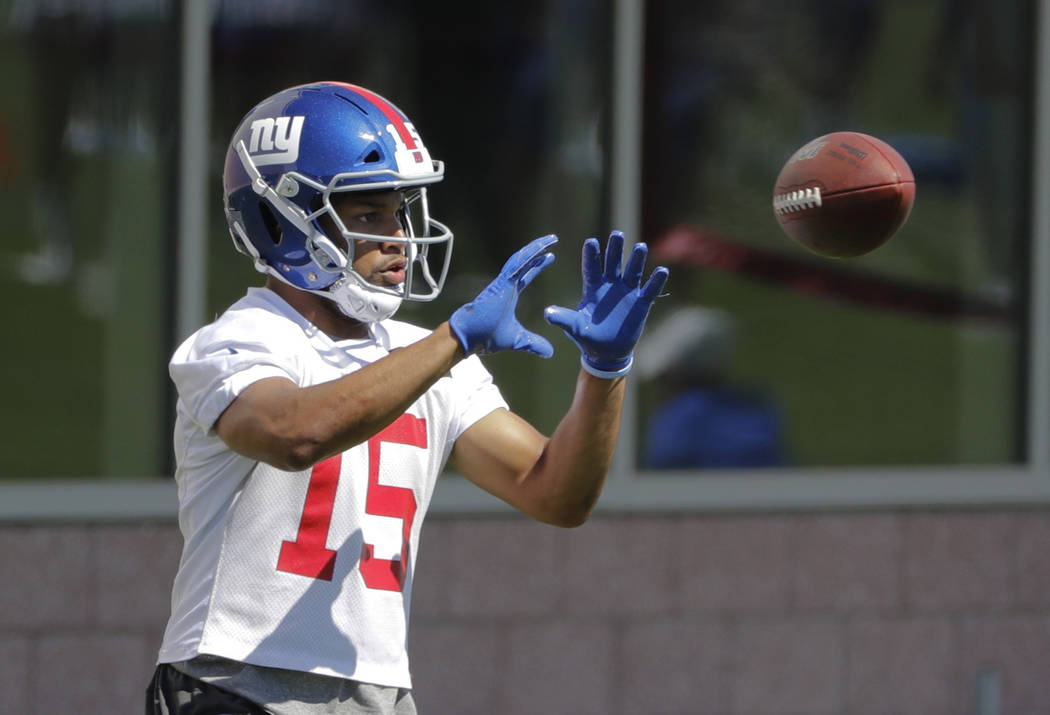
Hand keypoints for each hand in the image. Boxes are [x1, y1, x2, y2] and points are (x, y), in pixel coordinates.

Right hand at [449, 234, 557, 355]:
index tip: (549, 258)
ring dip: (535, 249)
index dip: (537, 266)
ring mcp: (502, 283)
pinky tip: (539, 248)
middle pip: (525, 262)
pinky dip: (527, 256)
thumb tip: (549, 352)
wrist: (468, 338)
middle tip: (552, 241)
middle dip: (538, 251)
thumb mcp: (517, 340)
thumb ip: (533, 343)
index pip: (526, 275)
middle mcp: (506, 285)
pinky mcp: (500, 284)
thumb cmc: (486, 337)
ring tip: (550, 240)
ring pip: (521, 259)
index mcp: (509, 294)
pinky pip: (515, 266)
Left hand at [544, 231, 668, 377]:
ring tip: (640, 246)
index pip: (592, 268)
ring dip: (636, 260)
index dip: (591, 256)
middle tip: (617, 234)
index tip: (591, 241)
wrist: (606, 352)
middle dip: (615, 249)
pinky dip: (656, 282)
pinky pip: (650, 290)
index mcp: (593, 289)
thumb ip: (563, 319)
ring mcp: (627, 293)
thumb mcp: (574, 327)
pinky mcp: (640, 303)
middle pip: (613, 263)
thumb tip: (547, 313)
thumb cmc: (587, 337)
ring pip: (633, 272)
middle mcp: (610, 286)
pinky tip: (662, 271)